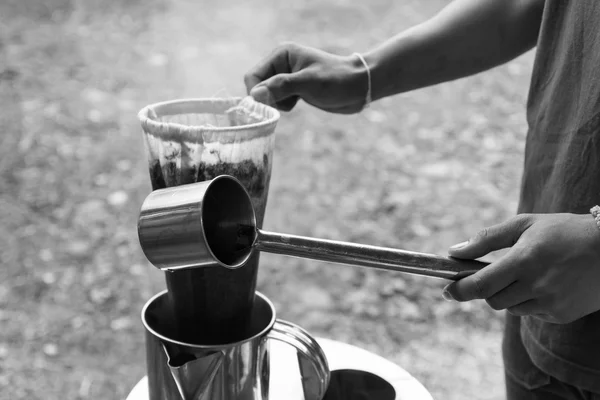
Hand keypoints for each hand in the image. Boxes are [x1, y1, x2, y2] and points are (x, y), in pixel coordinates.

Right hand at [243, 42, 367, 112]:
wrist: (358, 87)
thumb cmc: (336, 80)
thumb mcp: (308, 84)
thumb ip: (281, 87)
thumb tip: (255, 95)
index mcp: (281, 55)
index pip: (253, 76)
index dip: (257, 93)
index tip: (271, 105)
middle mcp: (281, 64)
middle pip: (258, 86)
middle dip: (268, 99)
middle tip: (288, 103)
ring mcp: (286, 77)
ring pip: (266, 95)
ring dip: (277, 103)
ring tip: (296, 101)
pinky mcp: (293, 88)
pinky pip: (277, 100)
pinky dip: (284, 105)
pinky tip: (299, 102)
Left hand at [444, 213, 599, 323]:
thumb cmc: (564, 231)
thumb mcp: (524, 224)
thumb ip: (487, 239)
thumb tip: (454, 252)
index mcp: (524, 260)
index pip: (480, 285)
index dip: (459, 290)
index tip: (447, 291)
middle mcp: (536, 285)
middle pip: (492, 300)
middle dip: (486, 289)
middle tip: (493, 273)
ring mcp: (550, 303)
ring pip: (511, 308)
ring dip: (509, 295)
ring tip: (527, 273)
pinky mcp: (561, 315)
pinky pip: (531, 312)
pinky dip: (529, 301)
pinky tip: (545, 283)